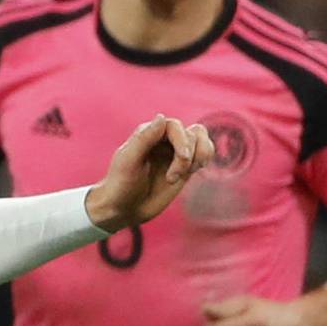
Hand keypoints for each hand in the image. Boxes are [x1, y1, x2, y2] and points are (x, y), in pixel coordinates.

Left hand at [86, 115, 213, 231]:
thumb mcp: (128, 162)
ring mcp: (175, 152)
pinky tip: (192, 171)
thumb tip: (162, 117)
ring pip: (201, 139)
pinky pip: (203, 152)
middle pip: (191, 134)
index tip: (183, 158)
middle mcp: (163, 139)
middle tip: (171, 179)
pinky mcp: (184, 166)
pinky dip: (204, 158)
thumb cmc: (121, 185)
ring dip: (199, 156)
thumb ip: (144, 139)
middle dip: (186, 157)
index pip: (174, 126)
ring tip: (185, 174)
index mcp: (148, 133)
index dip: (182, 140)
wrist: (123, 208)